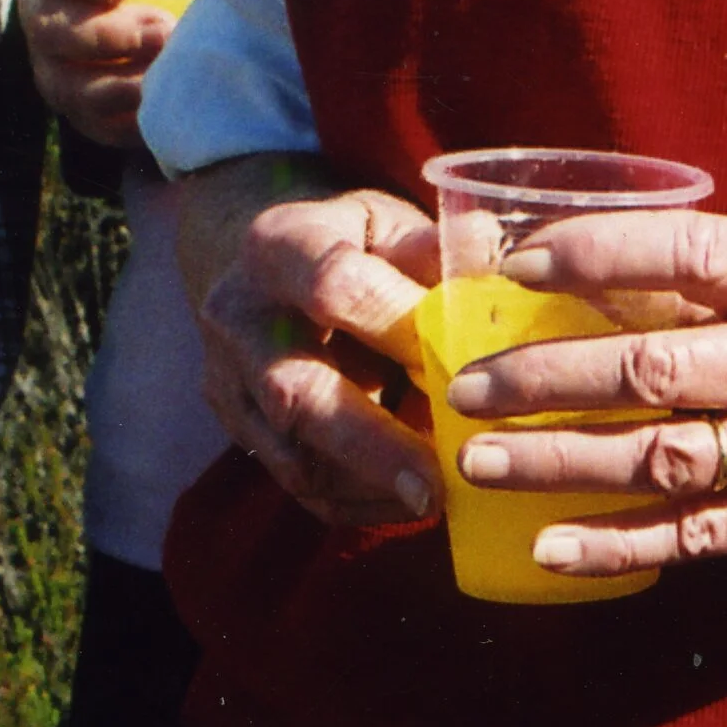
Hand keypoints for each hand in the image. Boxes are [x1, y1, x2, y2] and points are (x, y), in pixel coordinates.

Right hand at [18, 0, 170, 146]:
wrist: (191, 1)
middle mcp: (43, 7)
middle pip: (48, 27)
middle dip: (105, 35)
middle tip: (161, 29)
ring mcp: (55, 62)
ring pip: (63, 83)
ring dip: (116, 82)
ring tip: (167, 68)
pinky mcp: (82, 106)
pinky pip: (92, 122)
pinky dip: (128, 118)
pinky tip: (163, 102)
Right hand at [179, 159, 443, 531]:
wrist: (270, 272)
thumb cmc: (353, 245)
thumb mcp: (390, 226)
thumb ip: (435, 250)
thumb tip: (495, 257)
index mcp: (281, 246)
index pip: (334, 286)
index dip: (399, 328)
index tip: (463, 365)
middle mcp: (241, 316)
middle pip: (297, 391)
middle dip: (372, 445)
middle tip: (434, 486)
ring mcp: (231, 381)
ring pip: (294, 454)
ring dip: (373, 483)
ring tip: (440, 492)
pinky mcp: (241, 430)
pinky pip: (297, 484)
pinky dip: (360, 500)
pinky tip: (408, 500)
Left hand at [437, 209, 726, 580]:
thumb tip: (632, 268)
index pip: (687, 254)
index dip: (595, 250)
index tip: (521, 253)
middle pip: (652, 369)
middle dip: (546, 377)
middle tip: (467, 380)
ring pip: (662, 462)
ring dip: (559, 467)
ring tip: (477, 463)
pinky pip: (702, 541)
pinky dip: (619, 549)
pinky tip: (548, 552)